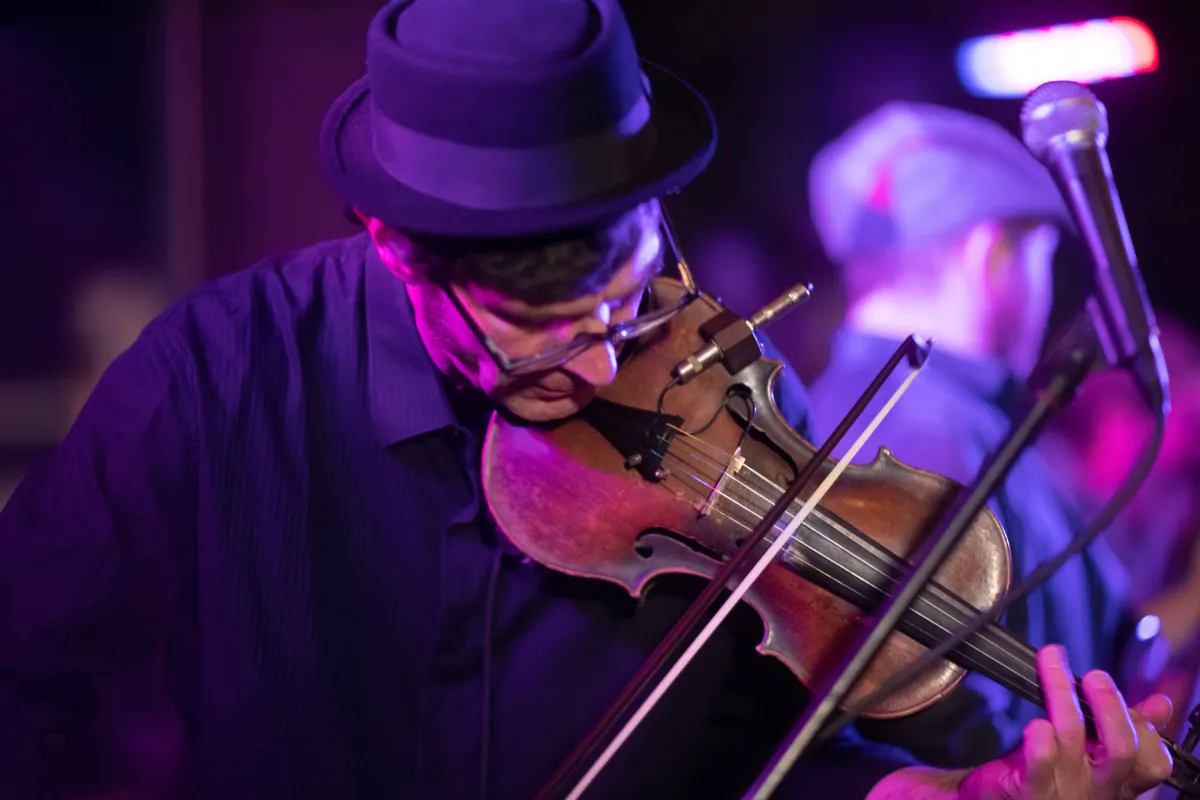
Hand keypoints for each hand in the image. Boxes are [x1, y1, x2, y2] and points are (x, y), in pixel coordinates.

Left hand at [959, 645, 1172, 798]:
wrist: (998, 799)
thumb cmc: (1046, 773)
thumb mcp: (1090, 754)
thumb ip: (1123, 728)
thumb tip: (1160, 705)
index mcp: (1115, 781)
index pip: (1152, 763)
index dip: (1149, 733)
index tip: (1137, 706)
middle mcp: (1094, 788)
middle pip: (1121, 750)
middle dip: (1110, 706)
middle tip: (1095, 677)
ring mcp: (1062, 789)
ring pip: (1073, 739)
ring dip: (1062, 693)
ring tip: (1052, 663)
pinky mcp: (1029, 789)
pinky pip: (1039, 762)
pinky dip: (1039, 738)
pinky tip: (1037, 723)